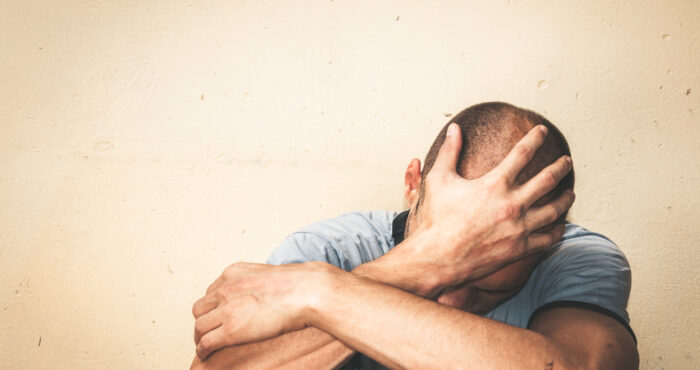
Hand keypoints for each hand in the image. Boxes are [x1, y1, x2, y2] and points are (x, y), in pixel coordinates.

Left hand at [191, 262, 328, 358]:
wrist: (307, 291)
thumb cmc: (299, 284)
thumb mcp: (270, 273)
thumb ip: (259, 281)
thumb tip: (266, 291)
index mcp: (234, 273)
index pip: (211, 291)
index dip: (214, 307)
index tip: (218, 315)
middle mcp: (226, 288)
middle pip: (200, 308)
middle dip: (204, 320)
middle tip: (211, 330)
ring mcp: (227, 309)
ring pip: (199, 326)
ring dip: (200, 337)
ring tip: (206, 345)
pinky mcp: (231, 330)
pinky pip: (206, 342)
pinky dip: (203, 350)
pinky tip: (207, 354)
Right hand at [408, 123, 573, 287]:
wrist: (438, 258)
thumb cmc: (436, 219)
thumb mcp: (438, 179)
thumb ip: (449, 151)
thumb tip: (454, 128)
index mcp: (495, 184)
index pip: (523, 153)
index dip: (535, 138)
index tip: (542, 131)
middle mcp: (512, 204)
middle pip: (547, 179)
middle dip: (560, 167)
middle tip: (567, 161)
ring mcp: (519, 228)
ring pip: (554, 209)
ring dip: (566, 198)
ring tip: (570, 193)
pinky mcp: (519, 248)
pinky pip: (548, 239)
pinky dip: (558, 231)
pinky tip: (560, 226)